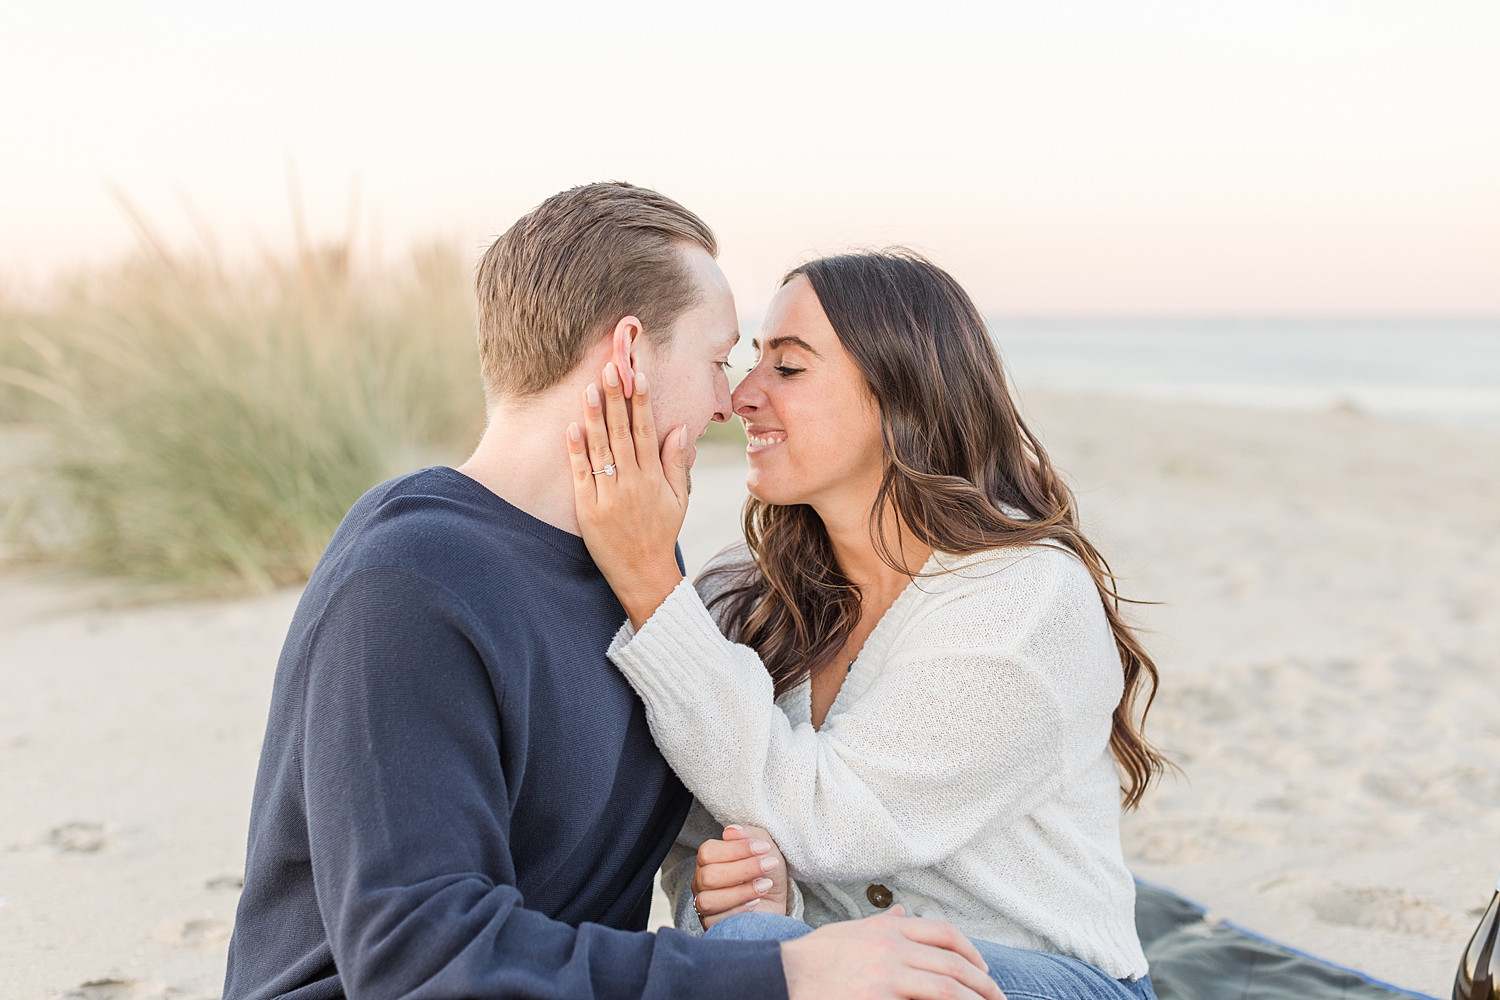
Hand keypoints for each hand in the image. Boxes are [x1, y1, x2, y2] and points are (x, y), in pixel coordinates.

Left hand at [566, 362, 688, 628]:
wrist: (642, 573)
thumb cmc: (661, 534)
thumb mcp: (678, 499)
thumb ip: (677, 463)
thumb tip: (679, 430)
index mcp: (654, 478)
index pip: (646, 431)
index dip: (641, 403)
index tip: (638, 376)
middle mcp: (631, 482)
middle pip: (622, 432)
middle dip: (616, 398)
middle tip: (610, 369)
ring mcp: (608, 494)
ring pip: (600, 448)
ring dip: (595, 416)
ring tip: (589, 389)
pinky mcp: (587, 508)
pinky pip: (581, 473)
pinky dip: (576, 450)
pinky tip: (572, 427)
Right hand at [691, 824, 788, 928]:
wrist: (777, 900)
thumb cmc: (767, 871)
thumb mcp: (765, 846)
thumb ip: (748, 834)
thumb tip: (730, 831)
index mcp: (708, 859)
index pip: (708, 852)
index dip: (737, 849)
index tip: (764, 848)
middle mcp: (701, 881)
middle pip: (708, 876)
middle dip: (743, 870)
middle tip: (768, 866)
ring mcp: (703, 904)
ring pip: (709, 900)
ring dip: (741, 892)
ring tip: (765, 885)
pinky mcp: (711, 924)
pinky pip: (716, 920)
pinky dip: (740, 910)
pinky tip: (757, 902)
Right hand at [782, 908, 1003, 999]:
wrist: (781, 977)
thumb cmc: (812, 959)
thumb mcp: (848, 931)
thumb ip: (880, 925)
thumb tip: (901, 913)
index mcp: (886, 928)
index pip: (943, 933)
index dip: (971, 952)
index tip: (984, 969)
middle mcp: (891, 946)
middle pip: (953, 963)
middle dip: (983, 984)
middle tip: (999, 999)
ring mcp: (886, 973)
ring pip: (947, 988)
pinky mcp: (878, 997)